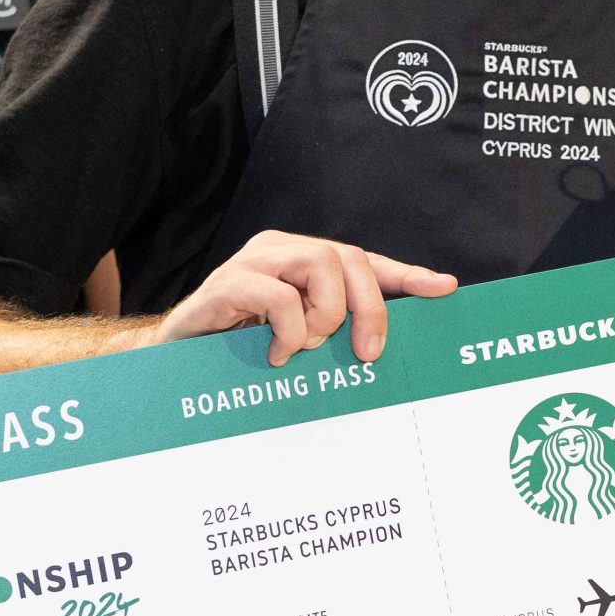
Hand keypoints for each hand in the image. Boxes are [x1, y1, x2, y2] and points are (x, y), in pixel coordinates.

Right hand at [154, 230, 455, 365]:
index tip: (445, 289)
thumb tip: (382, 347)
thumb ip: (334, 333)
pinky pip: (277, 296)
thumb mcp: (297, 342)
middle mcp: (281, 251)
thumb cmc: (239, 354)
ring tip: (305, 349)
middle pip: (348, 258)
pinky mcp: (226, 285)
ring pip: (320, 263)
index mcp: (302, 262)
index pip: (365, 260)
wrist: (170, 364)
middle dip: (369, 307)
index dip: (407, 275)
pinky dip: (288, 331)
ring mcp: (252, 263)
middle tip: (366, 355)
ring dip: (325, 316)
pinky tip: (276, 356)